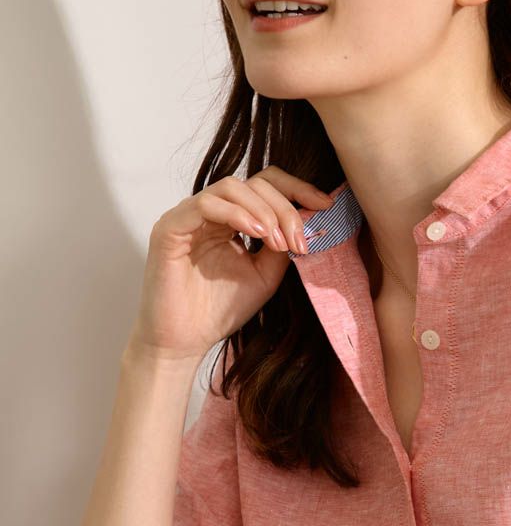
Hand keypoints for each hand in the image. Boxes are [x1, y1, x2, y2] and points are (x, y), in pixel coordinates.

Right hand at [127, 166, 335, 363]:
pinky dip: (236, 214)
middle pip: (254, 184)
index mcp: (231, 219)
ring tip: (278, 241)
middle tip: (298, 241)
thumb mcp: (265, 275)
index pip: (265, 186)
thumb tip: (307, 222)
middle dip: (284, 208)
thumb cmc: (220, 310)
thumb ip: (282, 246)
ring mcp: (188, 217)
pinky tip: (256, 234)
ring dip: (264, 211)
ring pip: (231, 187)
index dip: (297, 190)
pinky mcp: (170, 228)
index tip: (325, 206)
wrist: (185, 341)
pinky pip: (205, 204)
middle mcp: (209, 212)